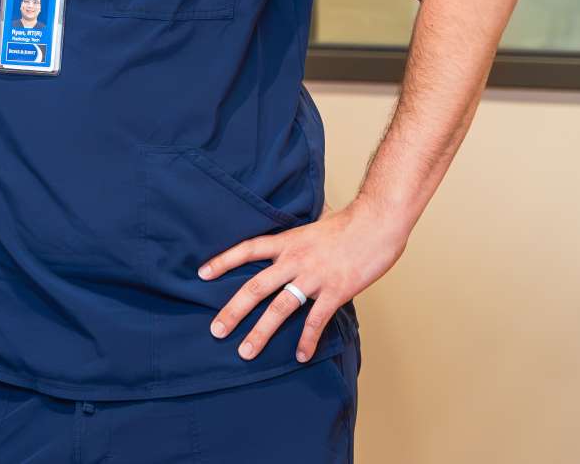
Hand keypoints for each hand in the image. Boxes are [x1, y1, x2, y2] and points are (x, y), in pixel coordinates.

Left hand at [197, 197, 409, 362]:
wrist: (378, 222)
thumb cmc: (350, 222)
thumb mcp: (316, 222)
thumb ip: (301, 233)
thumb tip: (296, 227)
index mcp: (288, 241)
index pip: (247, 249)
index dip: (223, 261)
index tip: (201, 274)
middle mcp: (295, 260)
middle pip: (255, 287)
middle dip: (233, 311)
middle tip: (216, 331)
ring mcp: (314, 277)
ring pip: (279, 308)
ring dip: (261, 333)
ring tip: (246, 352)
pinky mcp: (336, 291)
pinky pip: (316, 320)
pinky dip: (307, 340)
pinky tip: (300, 356)